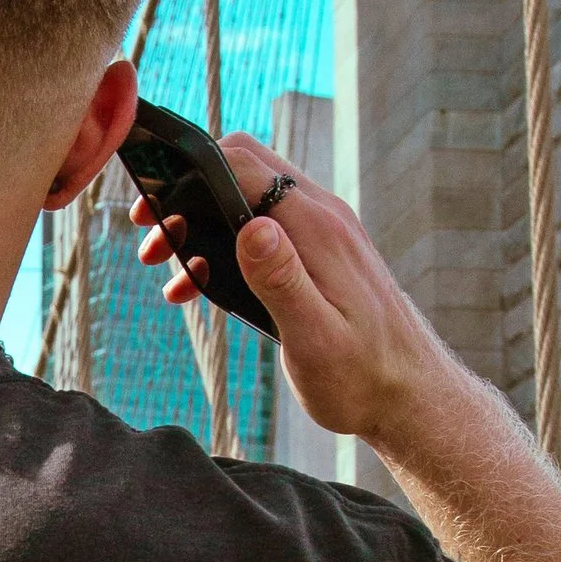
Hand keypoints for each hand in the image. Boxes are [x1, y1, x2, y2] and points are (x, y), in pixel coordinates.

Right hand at [132, 135, 456, 447]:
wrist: (411, 397)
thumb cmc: (363, 378)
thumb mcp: (315, 339)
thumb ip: (281, 280)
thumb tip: (251, 226)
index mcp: (316, 229)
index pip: (243, 164)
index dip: (189, 173)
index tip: (149, 207)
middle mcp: (322, 217)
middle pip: (243, 168)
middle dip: (188, 191)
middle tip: (149, 236)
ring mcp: (324, 232)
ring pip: (250, 198)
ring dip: (201, 221)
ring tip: (163, 265)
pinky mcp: (321, 253)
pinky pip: (264, 229)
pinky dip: (224, 245)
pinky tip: (197, 287)